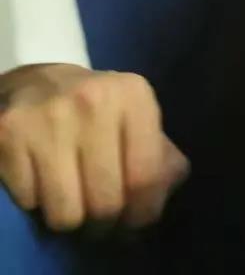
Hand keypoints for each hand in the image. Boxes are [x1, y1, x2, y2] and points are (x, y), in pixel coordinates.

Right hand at [0, 63, 188, 232]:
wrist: (37, 81)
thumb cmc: (96, 108)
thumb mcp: (135, 116)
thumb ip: (159, 152)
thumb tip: (168, 186)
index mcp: (133, 94)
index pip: (146, 177)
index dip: (142, 212)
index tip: (133, 220)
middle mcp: (93, 100)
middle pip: (105, 202)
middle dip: (104, 223)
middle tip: (100, 217)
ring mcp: (48, 116)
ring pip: (65, 214)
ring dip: (69, 218)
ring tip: (72, 199)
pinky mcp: (9, 133)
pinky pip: (29, 202)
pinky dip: (36, 202)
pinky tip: (43, 179)